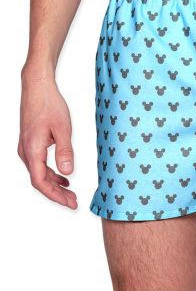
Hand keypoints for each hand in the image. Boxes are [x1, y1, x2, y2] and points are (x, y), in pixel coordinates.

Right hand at [18, 68, 77, 208]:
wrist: (37, 88)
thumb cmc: (49, 104)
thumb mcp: (63, 128)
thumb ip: (65, 151)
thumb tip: (68, 172)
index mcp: (32, 150)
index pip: (40, 182)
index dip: (55, 196)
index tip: (69, 203)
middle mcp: (26, 152)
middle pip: (40, 181)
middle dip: (57, 194)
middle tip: (74, 202)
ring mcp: (27, 148)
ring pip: (40, 173)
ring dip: (55, 184)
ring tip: (71, 193)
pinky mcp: (31, 143)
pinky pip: (39, 164)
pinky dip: (51, 173)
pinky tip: (64, 177)